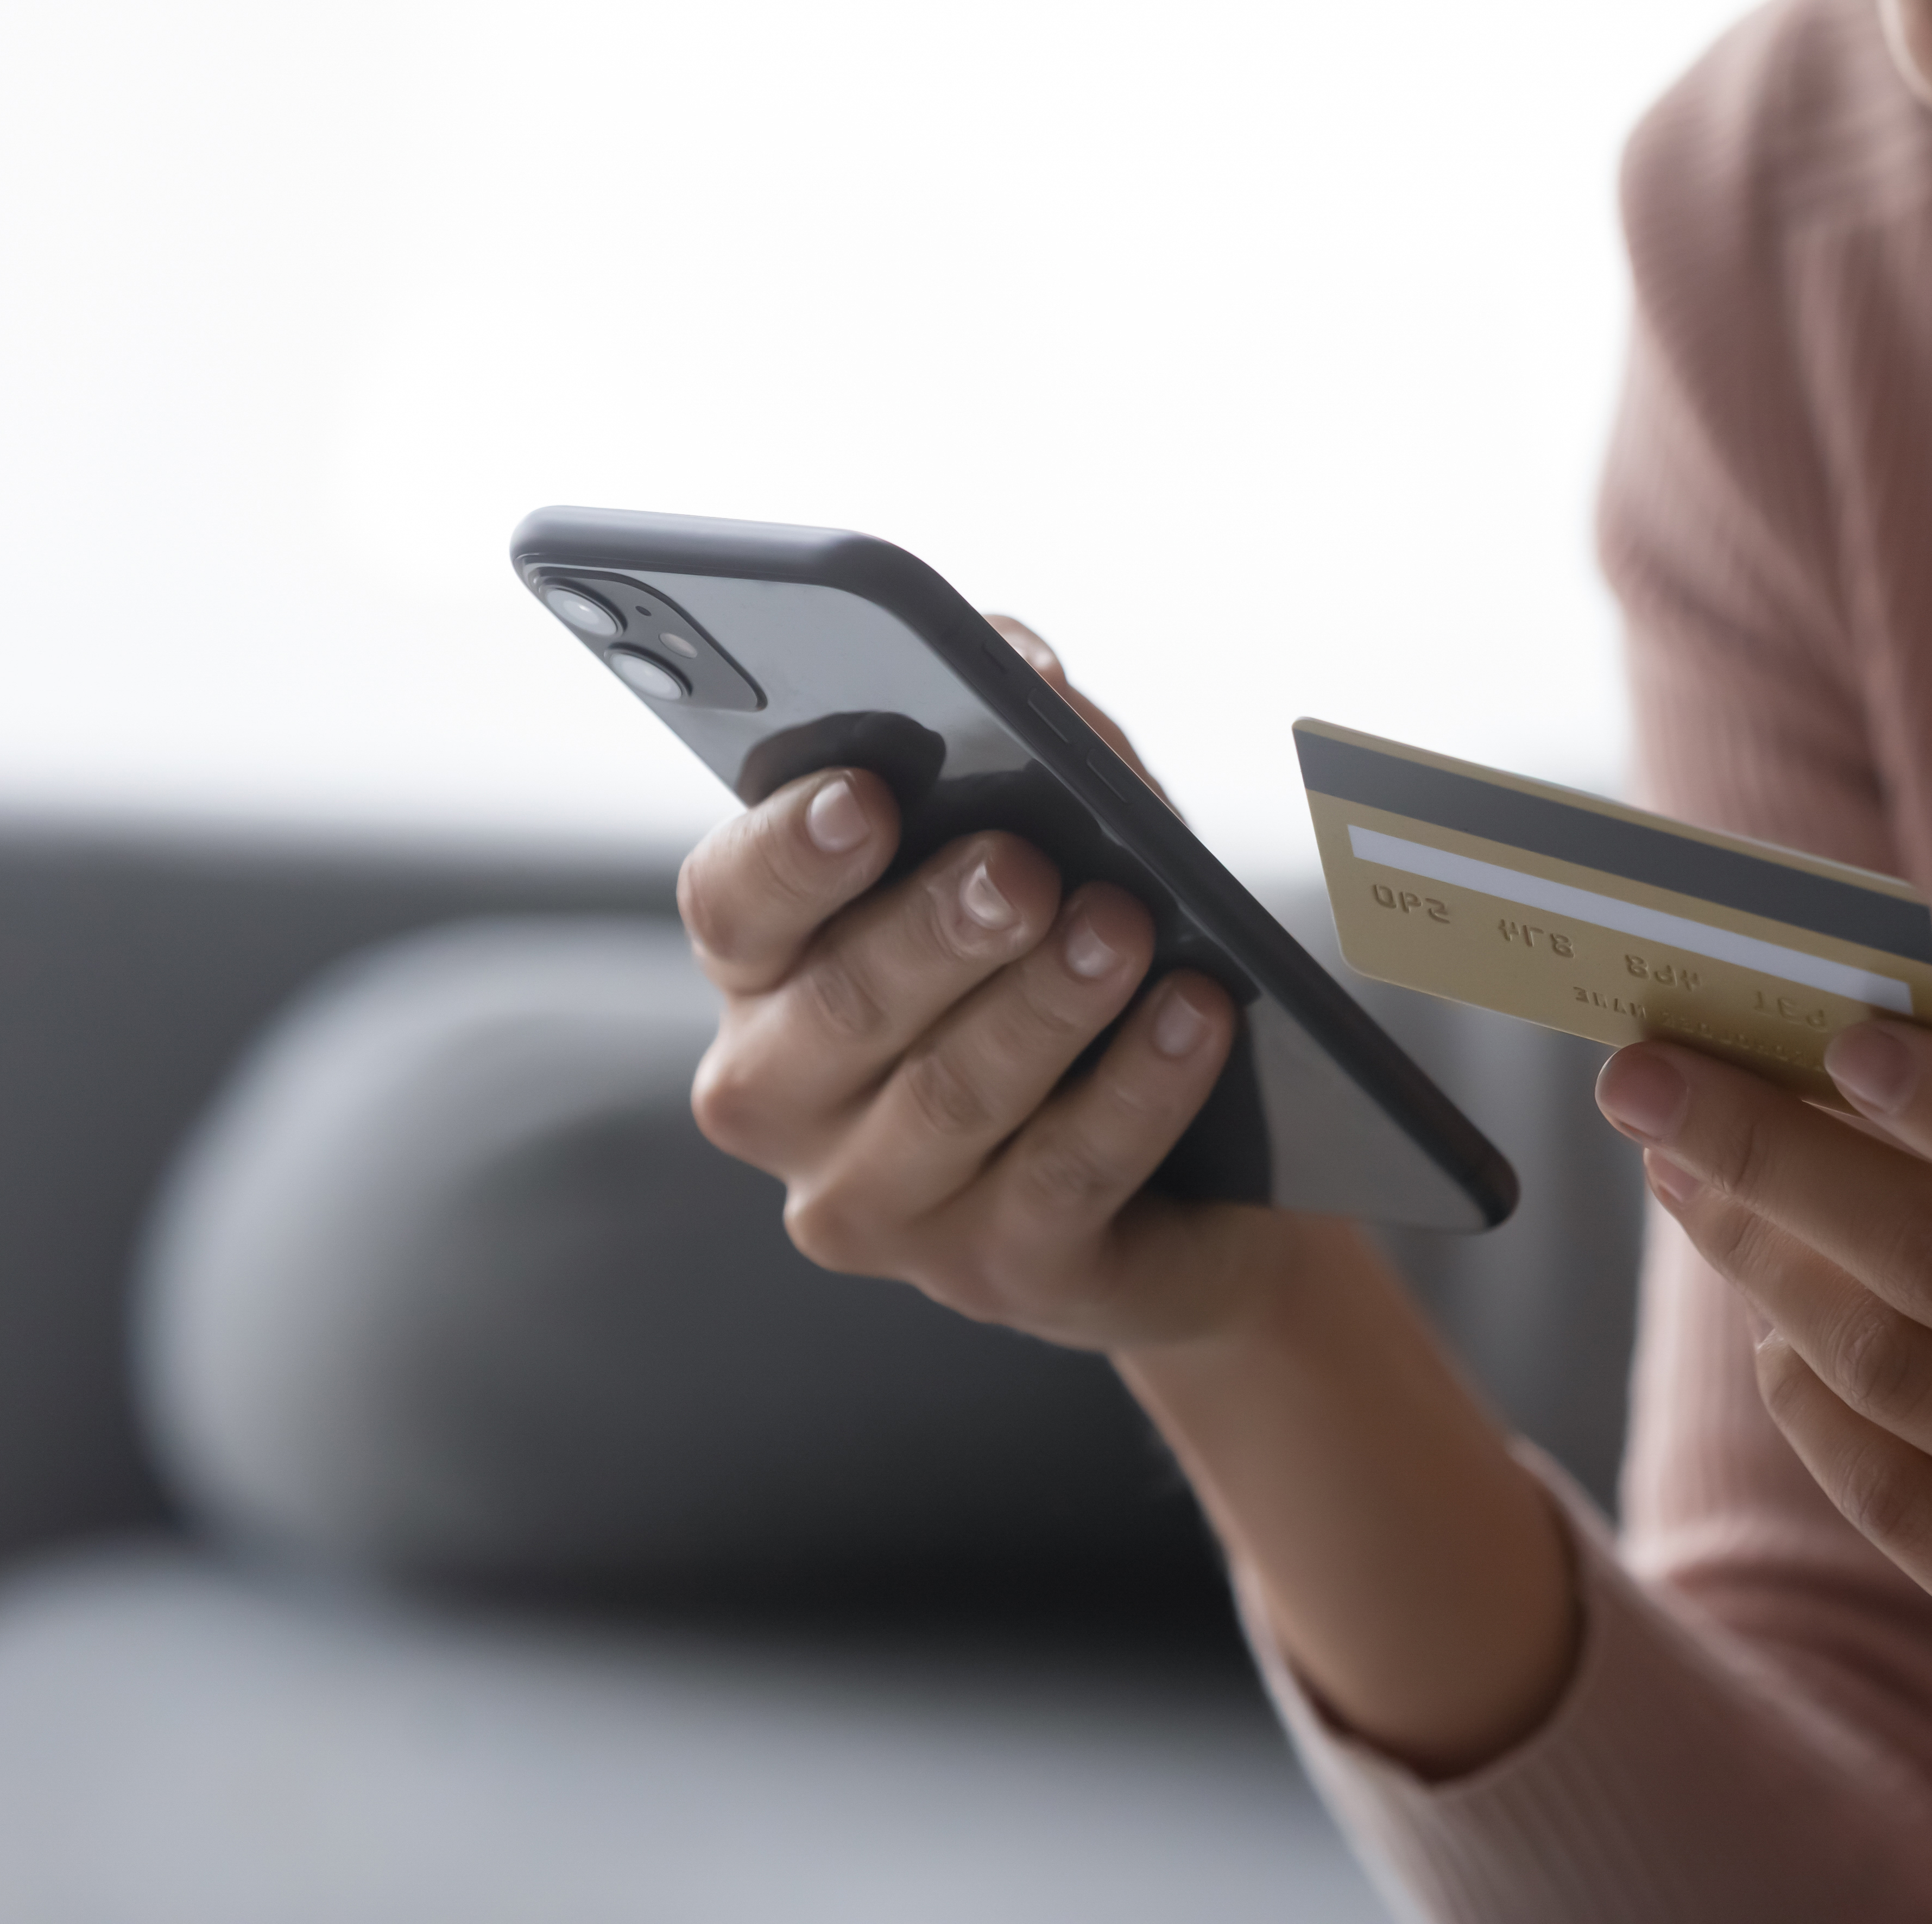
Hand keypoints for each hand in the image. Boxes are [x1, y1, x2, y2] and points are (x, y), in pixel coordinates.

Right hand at [678, 638, 1291, 1354]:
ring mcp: (877, 1206)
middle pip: (839, 1008)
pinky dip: (1133, 1093)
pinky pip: (1061, 1180)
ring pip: (950, 1099)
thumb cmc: (1090, 964)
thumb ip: (1030, 737)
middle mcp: (785, 1098)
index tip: (866, 794)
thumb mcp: (1067, 837)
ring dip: (1044, 1008)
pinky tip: (1193, 1020)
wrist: (1201, 1175)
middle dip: (938, 930)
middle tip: (1025, 866)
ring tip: (1128, 930)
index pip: (730, 907)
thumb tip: (1019, 654)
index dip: (788, 853)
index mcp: (766, 972)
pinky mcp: (994, 1277)